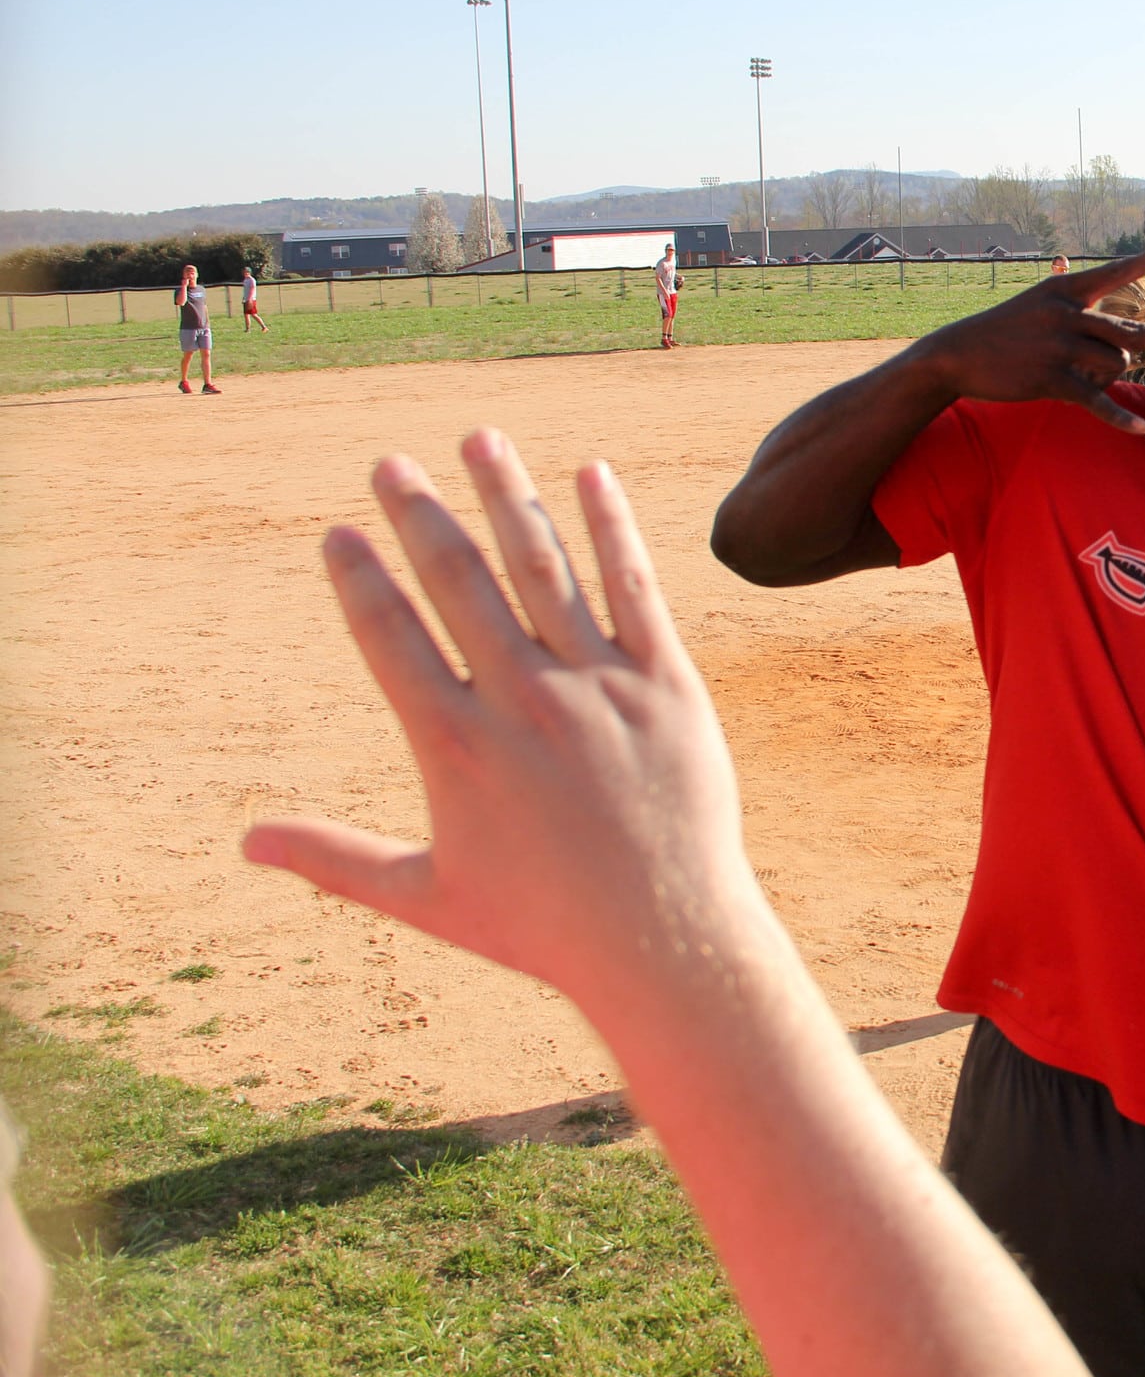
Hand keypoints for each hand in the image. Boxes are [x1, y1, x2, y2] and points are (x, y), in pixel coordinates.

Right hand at [244, 429, 760, 1018]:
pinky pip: (635, 588)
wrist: (665, 939)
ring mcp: (598, 687)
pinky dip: (610, 527)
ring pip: (544, 567)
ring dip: (505, 496)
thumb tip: (245, 843)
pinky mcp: (667, 684)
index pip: (390, 637)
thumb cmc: (542, 927)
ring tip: (477, 438)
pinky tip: (589, 474)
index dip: (359, 578)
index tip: (338, 532)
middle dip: (418, 515)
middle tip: (390, 462)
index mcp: (455, 746)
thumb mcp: (428, 896)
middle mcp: (522, 702)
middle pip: (458, 583)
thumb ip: (336, 859)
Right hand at [915, 239, 1144, 434]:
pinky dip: (1119, 417)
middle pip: (1132, 329)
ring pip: (1115, 364)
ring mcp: (1061, 347)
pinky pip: (1096, 399)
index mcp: (1066, 290)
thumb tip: (1064, 259)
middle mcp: (1067, 314)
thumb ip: (1057, 284)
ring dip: (1110, 375)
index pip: (1114, 272)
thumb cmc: (1000, 329)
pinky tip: (1142, 430)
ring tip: (1082, 374)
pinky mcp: (1052, 379)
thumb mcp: (1031, 300)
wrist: (957, 355)